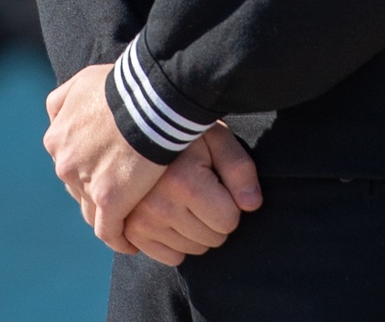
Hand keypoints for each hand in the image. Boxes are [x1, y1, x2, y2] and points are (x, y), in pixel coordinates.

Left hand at [44, 64, 165, 252]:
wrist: (149, 97)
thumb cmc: (122, 84)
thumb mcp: (82, 81)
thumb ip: (63, 100)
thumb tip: (57, 117)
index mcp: (56, 137)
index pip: (67, 161)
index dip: (86, 166)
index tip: (104, 168)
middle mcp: (64, 162)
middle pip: (77, 186)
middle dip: (95, 190)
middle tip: (119, 192)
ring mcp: (85, 183)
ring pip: (91, 211)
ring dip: (106, 216)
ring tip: (126, 220)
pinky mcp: (110, 201)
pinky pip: (109, 231)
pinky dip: (119, 239)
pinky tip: (130, 243)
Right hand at [123, 123, 262, 266]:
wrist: (141, 127)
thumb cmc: (185, 131)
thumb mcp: (217, 136)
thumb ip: (239, 168)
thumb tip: (252, 204)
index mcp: (183, 182)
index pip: (229, 220)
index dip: (230, 202)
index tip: (218, 182)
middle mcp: (159, 205)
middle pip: (213, 239)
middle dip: (214, 218)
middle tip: (201, 188)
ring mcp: (142, 221)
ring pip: (193, 250)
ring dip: (196, 230)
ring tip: (184, 197)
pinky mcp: (132, 231)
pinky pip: (172, 258)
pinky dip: (177, 242)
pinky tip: (173, 214)